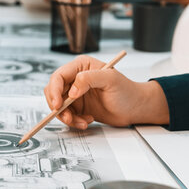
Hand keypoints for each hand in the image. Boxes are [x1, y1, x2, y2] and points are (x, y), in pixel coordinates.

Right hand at [44, 55, 169, 129]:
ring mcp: (76, 94)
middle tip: (67, 117)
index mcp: (82, 66)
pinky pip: (67, 115)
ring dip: (67, 117)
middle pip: (53, 91)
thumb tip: (72, 90)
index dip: (54, 91)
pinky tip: (87, 121)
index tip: (58, 105)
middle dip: (58, 107)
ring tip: (82, 121)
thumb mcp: (110, 80)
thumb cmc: (127, 91)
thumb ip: (89, 79)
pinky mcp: (78, 107)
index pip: (59, 76)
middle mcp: (76, 79)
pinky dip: (74, 121)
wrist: (135, 109)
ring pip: (58, 106)